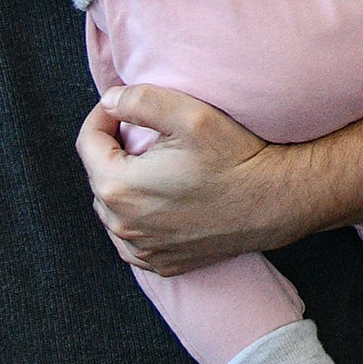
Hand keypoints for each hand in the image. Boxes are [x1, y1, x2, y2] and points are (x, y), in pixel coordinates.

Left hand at [77, 84, 286, 274]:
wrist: (275, 202)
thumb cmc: (235, 158)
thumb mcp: (190, 114)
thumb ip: (140, 100)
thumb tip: (109, 101)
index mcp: (119, 187)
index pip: (87, 143)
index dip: (102, 116)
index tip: (120, 105)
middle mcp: (122, 225)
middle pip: (98, 176)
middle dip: (113, 150)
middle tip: (141, 131)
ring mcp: (142, 250)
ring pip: (112, 209)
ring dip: (123, 184)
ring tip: (151, 164)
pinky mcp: (161, 263)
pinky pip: (132, 238)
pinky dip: (137, 217)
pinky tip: (159, 201)